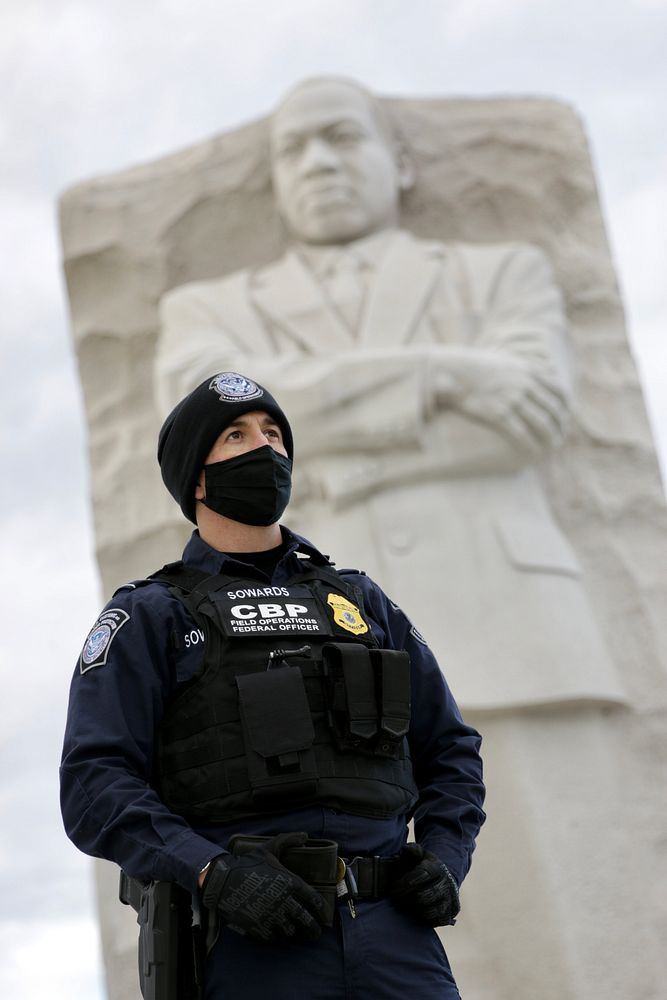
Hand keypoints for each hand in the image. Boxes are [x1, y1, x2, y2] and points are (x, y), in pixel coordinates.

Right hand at [201, 832, 326, 943]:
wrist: (223, 880)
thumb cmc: (248, 863)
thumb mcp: (269, 847)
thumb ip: (288, 840)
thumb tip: (305, 836)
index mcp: (290, 883)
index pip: (313, 899)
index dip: (321, 908)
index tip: (323, 913)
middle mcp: (284, 902)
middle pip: (306, 921)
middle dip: (314, 929)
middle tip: (316, 933)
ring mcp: (271, 916)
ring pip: (290, 932)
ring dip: (293, 932)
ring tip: (295, 932)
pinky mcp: (258, 927)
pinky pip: (273, 938)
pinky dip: (276, 937)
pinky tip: (276, 934)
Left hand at [390, 844, 459, 926]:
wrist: (441, 878)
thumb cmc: (421, 866)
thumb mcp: (417, 854)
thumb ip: (411, 850)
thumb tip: (410, 850)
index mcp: (437, 867)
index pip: (422, 875)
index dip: (405, 883)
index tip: (393, 888)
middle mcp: (447, 883)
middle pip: (423, 896)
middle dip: (405, 898)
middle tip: (395, 899)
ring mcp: (450, 899)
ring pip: (429, 911)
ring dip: (412, 910)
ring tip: (403, 905)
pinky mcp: (450, 913)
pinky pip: (434, 921)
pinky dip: (422, 918)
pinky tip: (414, 912)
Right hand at [432, 349, 568, 453]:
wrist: (454, 371)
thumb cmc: (477, 367)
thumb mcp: (507, 361)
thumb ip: (526, 369)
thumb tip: (544, 373)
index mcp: (529, 370)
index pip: (559, 390)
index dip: (566, 406)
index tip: (566, 417)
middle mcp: (524, 384)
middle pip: (553, 408)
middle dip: (561, 425)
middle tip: (562, 436)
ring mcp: (512, 399)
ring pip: (541, 422)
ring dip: (551, 437)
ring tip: (553, 447)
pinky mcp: (498, 413)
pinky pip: (521, 433)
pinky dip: (531, 445)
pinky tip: (535, 453)